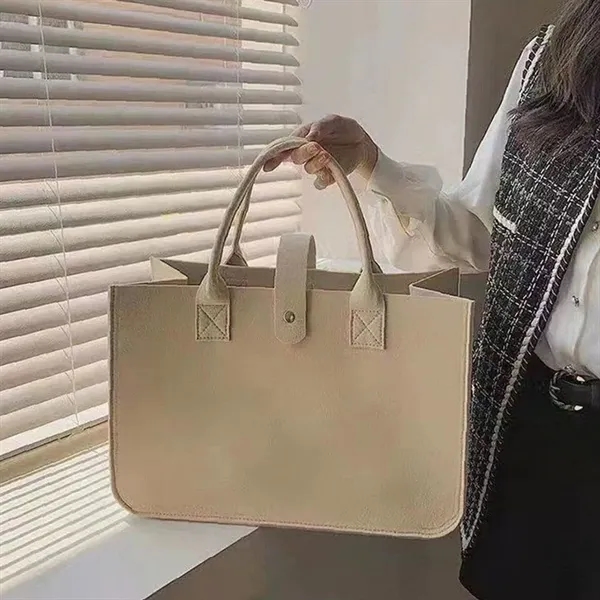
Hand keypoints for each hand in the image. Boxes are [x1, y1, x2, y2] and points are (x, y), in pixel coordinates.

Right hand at [263, 115, 378, 188]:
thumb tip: (309, 137)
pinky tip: (331, 169)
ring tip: (327, 155)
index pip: (284, 148)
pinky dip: (324, 177)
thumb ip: (319, 127)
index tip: (268, 165)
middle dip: (303, 153)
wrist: (361, 141)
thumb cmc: (342, 129)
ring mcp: (316, 166)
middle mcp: (306, 155)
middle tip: (315, 146)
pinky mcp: (328, 176)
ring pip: (308, 169)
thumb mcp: (332, 121)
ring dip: (316, 163)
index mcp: (302, 140)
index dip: (274, 156)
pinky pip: (320, 182)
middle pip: (295, 158)